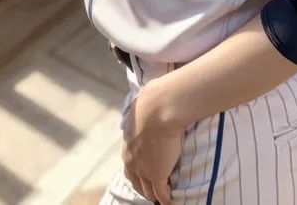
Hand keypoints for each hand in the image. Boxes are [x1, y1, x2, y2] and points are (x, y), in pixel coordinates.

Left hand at [122, 79, 182, 204]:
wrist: (158, 108)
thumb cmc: (151, 104)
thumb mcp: (139, 109)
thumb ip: (139, 113)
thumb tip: (143, 102)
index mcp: (127, 145)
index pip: (129, 164)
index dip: (136, 170)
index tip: (142, 172)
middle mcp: (132, 160)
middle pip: (135, 180)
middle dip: (142, 186)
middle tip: (149, 190)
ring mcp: (144, 169)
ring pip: (147, 188)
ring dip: (153, 194)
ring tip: (159, 197)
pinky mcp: (157, 174)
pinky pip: (161, 192)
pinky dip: (165, 198)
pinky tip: (169, 201)